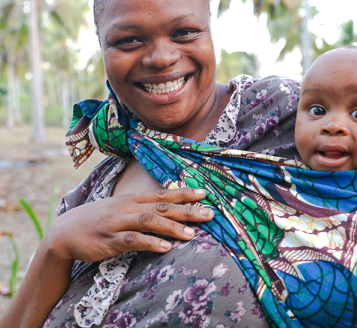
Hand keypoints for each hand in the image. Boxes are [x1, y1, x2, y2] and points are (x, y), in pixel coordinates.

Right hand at [43, 188, 213, 263]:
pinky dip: (150, 242)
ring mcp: (118, 222)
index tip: (205, 194)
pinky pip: (132, 240)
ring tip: (192, 234)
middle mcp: (128, 207)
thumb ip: (142, 208)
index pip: (163, 194)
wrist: (63, 233)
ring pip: (149, 221)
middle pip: (162, 207)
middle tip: (209, 214)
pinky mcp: (109, 239)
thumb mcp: (120, 208)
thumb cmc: (98, 220)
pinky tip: (165, 247)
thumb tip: (166, 209)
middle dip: (187, 210)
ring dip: (172, 227)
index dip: (184, 194)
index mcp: (132, 199)